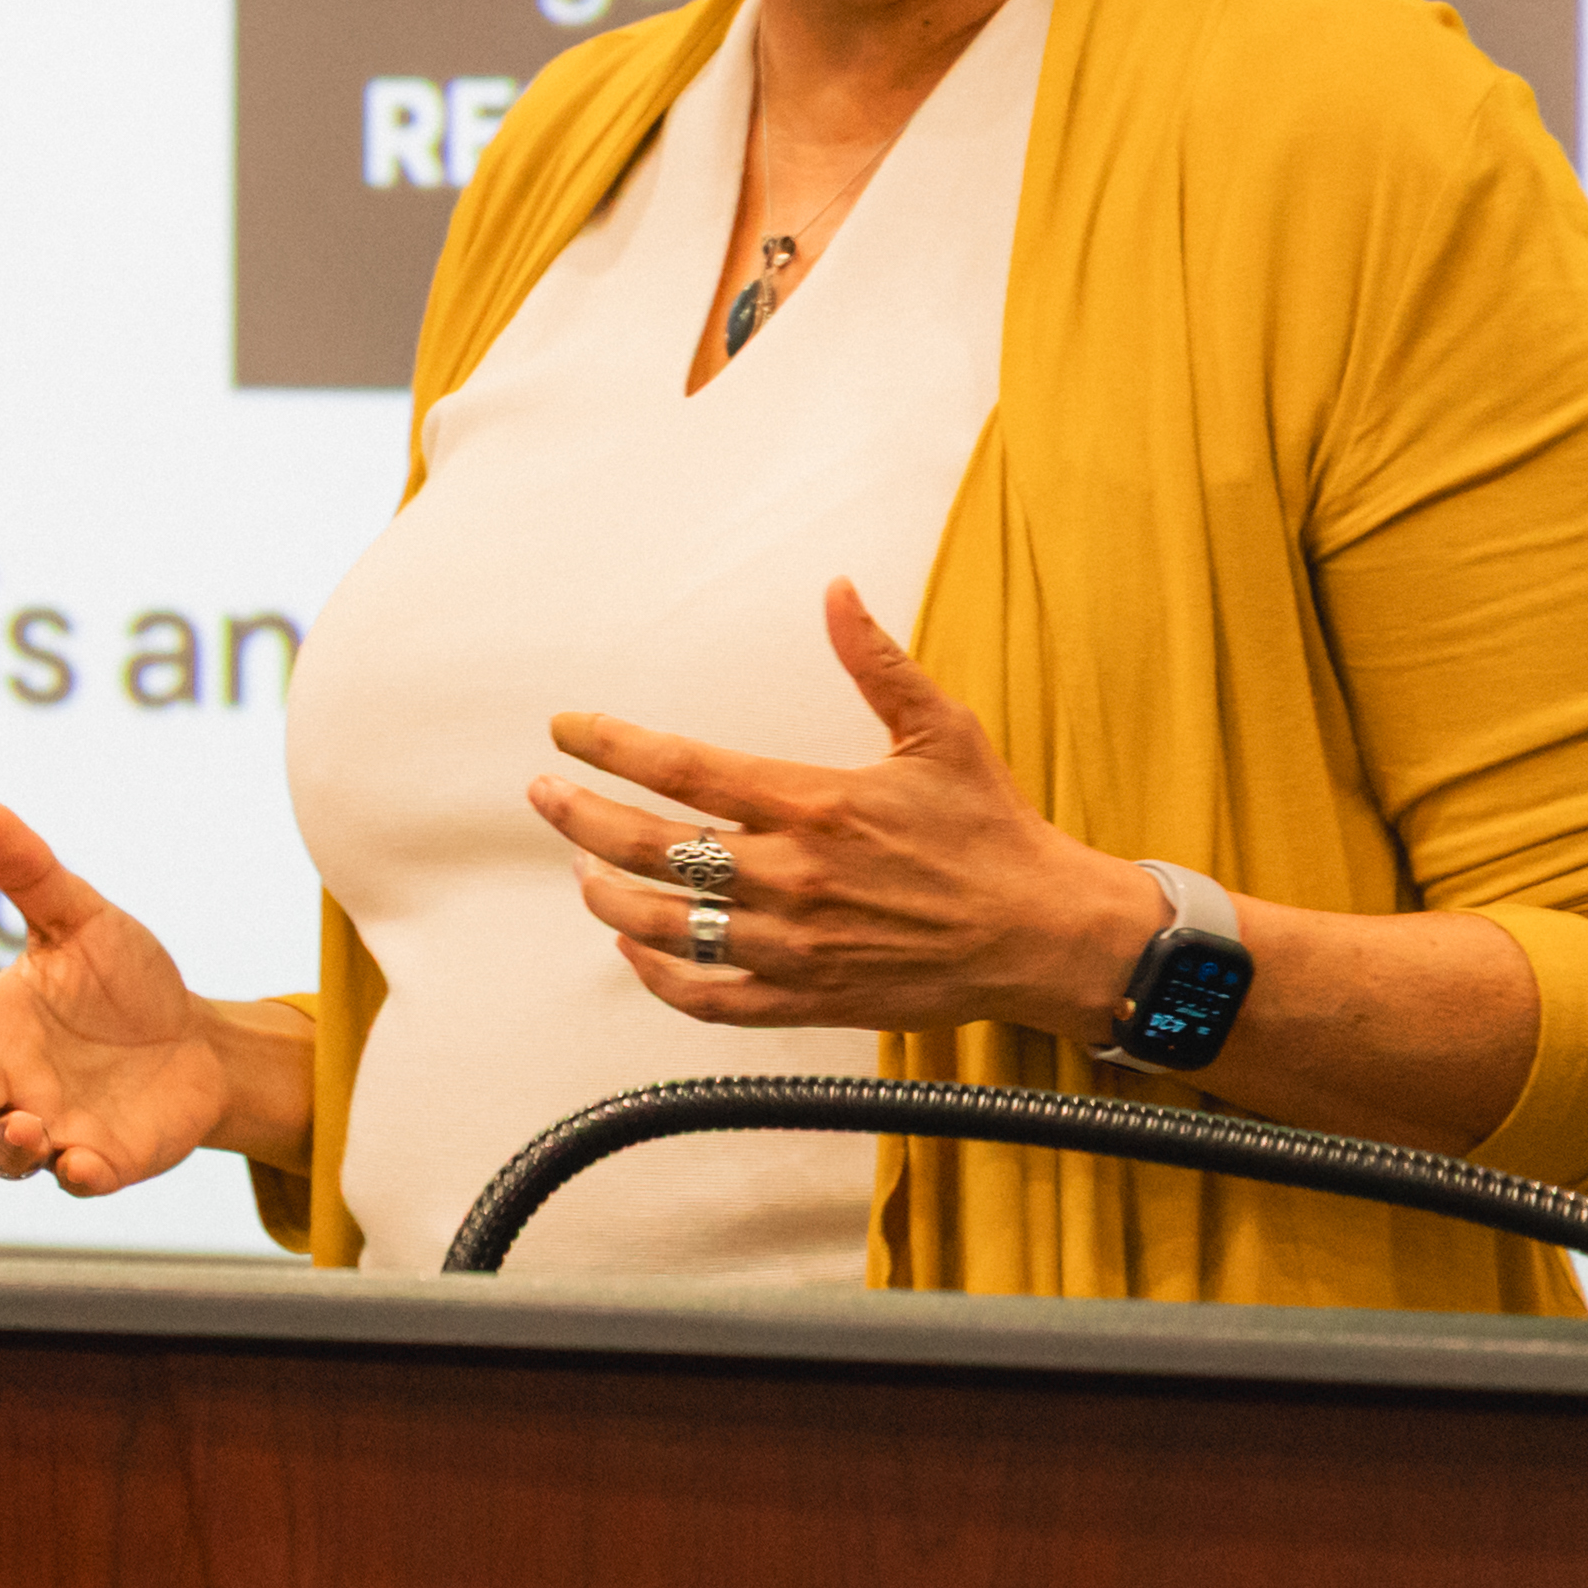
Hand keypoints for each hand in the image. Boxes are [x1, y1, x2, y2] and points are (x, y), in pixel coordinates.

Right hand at [0, 805, 282, 1195]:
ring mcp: (49, 1125)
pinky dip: (73, 1176)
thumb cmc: (125, 981)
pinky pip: (74, 1180)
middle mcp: (10, 1078)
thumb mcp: (83, 922)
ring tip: (26, 1125)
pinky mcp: (97, 1161)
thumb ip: (33, 877)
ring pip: (1, 1152)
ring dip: (6, 1143)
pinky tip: (81, 1163)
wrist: (197, 1044)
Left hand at [529, 579, 1151, 1042]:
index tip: (566, 729)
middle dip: (582, 817)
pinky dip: (660, 977)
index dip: (611, 745)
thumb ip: (876, 661)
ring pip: (667, 927)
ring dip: (608, 897)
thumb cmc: (991, 830)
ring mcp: (795, 945)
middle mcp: (794, 876)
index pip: (682, 769)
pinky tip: (635, 951)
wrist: (1043, 934)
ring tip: (582, 869)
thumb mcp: (940, 730)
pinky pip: (709, 998)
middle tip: (544, 794)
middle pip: (652, 848)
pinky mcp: (809, 998)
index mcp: (815, 803)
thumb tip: (837, 589)